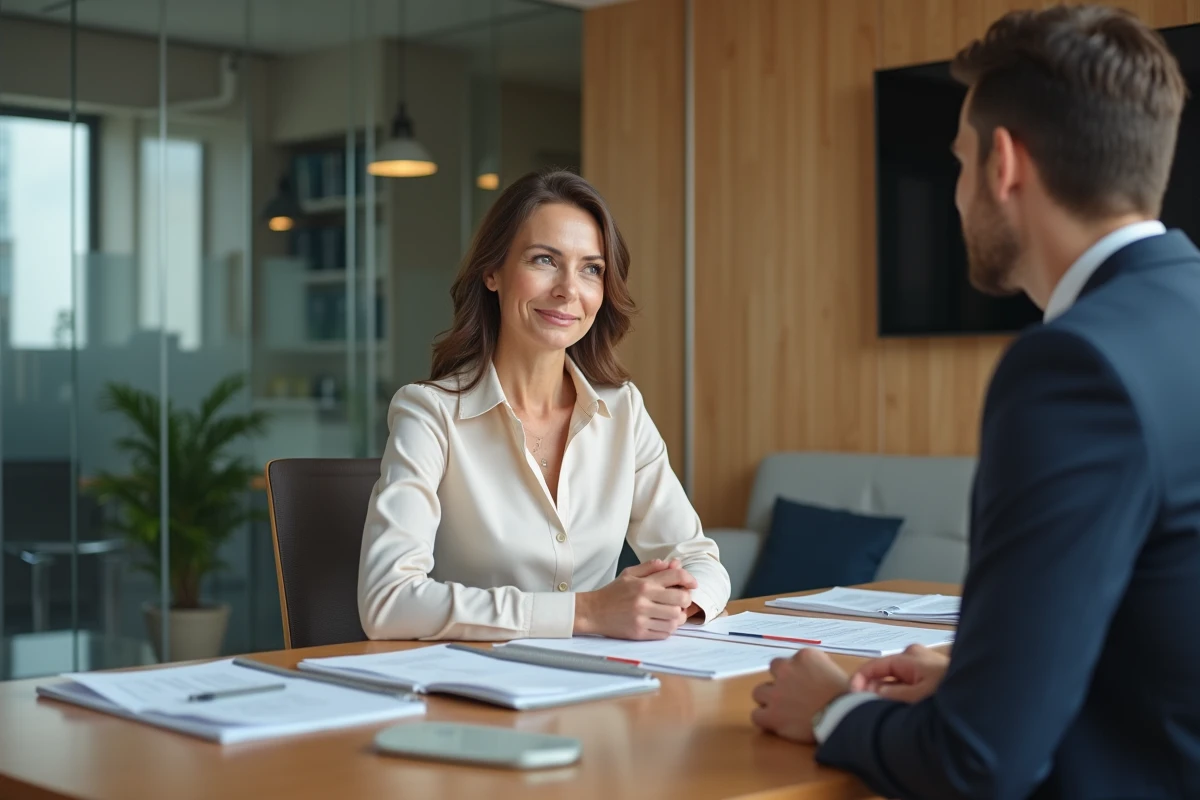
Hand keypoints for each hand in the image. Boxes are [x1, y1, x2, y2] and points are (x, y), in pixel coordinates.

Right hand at [574, 559, 698, 639]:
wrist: (593, 612)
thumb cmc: (613, 592)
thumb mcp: (630, 574)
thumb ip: (652, 567)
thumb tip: (673, 563)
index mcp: (643, 583)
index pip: (675, 576)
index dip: (689, 578)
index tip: (692, 584)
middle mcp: (644, 600)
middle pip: (681, 599)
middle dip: (686, 599)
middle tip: (682, 600)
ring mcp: (642, 618)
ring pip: (676, 618)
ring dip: (679, 616)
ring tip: (673, 613)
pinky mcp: (640, 633)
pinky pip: (665, 633)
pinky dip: (669, 628)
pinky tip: (663, 622)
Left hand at [750, 649, 849, 744]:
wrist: (845, 718)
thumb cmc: (847, 697)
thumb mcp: (834, 671)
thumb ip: (817, 668)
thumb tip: (810, 675)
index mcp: (804, 657)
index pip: (792, 660)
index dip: (797, 673)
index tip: (806, 683)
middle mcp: (786, 669)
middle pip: (774, 670)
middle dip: (781, 681)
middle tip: (793, 694)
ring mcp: (776, 692)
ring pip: (759, 691)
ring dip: (768, 699)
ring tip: (782, 709)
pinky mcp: (772, 714)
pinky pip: (756, 715)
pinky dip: (764, 719)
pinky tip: (774, 723)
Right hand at [848, 644, 948, 703]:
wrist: (986, 698)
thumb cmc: (949, 694)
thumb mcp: (914, 697)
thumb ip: (889, 694)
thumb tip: (867, 691)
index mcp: (908, 657)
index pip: (873, 666)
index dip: (858, 681)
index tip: (849, 697)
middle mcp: (915, 656)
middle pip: (884, 672)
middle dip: (873, 689)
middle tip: (863, 708)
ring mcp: (925, 665)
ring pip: (896, 679)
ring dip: (887, 693)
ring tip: (880, 710)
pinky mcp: (934, 676)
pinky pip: (909, 683)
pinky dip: (900, 694)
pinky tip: (900, 708)